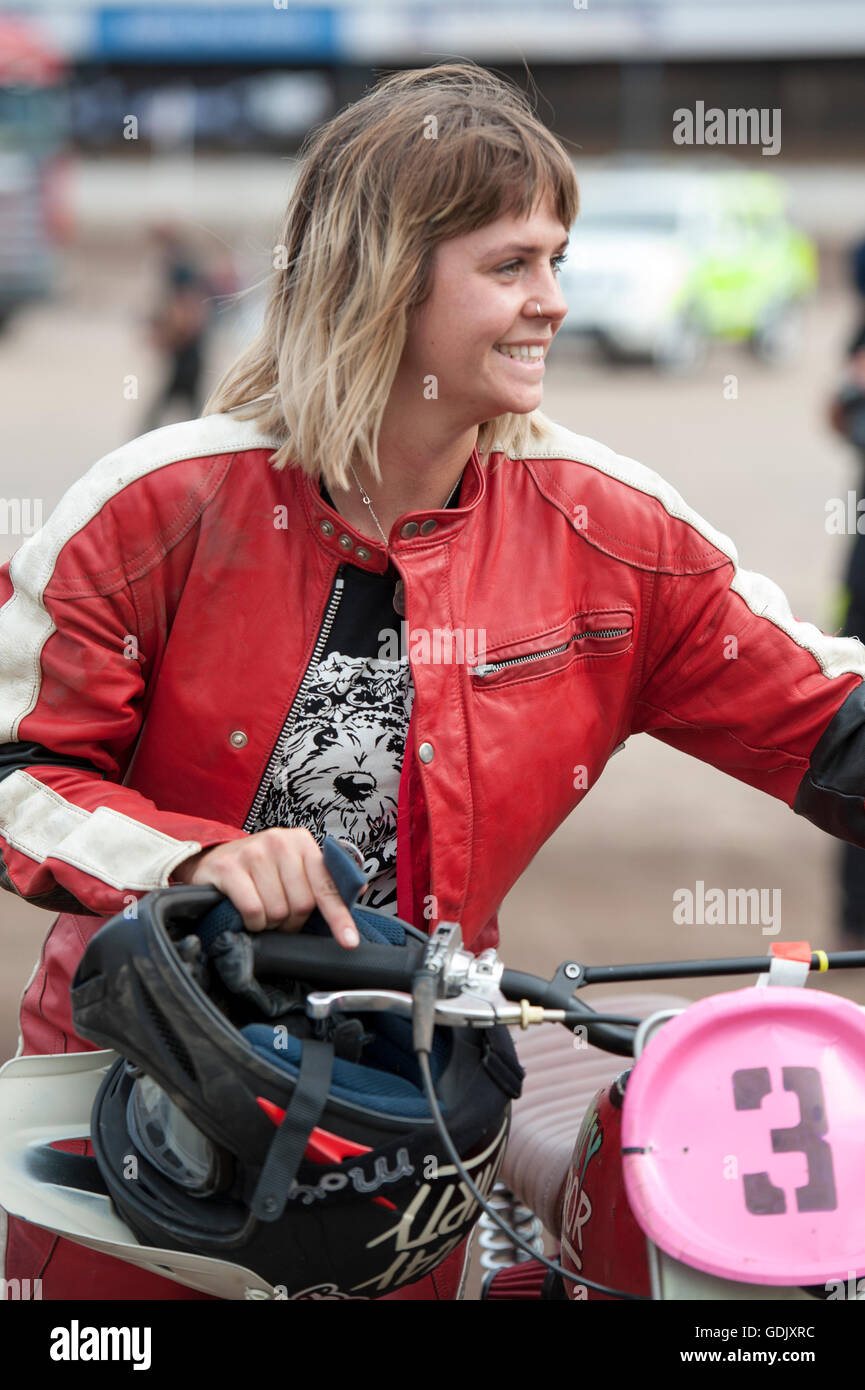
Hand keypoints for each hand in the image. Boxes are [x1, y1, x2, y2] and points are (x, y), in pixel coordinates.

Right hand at [171, 827, 358, 947]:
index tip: (349, 942)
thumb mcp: (293, 867)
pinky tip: (247, 916)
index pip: (326, 885)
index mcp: (301, 842)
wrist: (212, 861)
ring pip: (277, 911)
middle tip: (279, 917)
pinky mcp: (228, 868)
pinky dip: (252, 923)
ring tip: (262, 912)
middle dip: (291, 920)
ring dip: (270, 923)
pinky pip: (253, 911)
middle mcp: (279, 842)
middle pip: (301, 904)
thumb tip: (359, 890)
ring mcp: (252, 853)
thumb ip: (322, 879)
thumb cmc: (260, 870)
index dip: (339, 917)